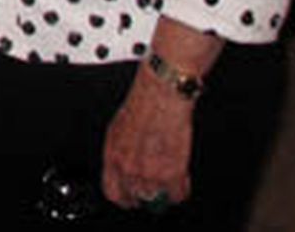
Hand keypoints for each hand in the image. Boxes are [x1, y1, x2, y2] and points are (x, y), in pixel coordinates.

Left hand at [101, 65, 193, 209]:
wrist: (160, 94)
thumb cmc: (141, 105)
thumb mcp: (117, 129)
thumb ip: (120, 153)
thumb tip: (124, 169)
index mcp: (112, 156)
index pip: (112, 192)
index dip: (124, 198)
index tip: (131, 199)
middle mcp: (128, 168)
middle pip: (137, 198)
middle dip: (147, 195)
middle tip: (155, 188)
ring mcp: (149, 173)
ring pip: (159, 198)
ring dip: (165, 191)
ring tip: (169, 175)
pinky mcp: (172, 173)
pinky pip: (178, 194)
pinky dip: (182, 189)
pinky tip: (181, 177)